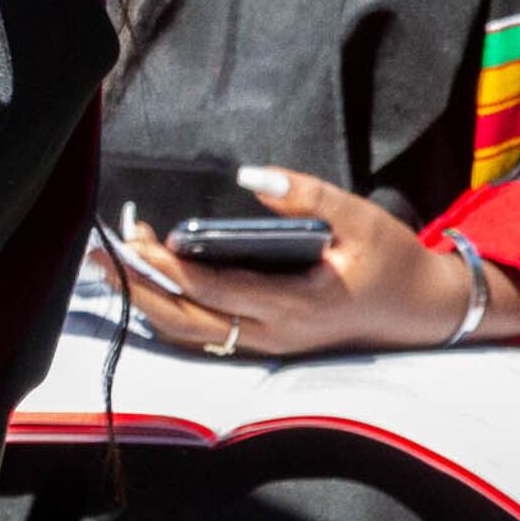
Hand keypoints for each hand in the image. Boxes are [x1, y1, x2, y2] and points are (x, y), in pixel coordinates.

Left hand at [104, 170, 505, 357]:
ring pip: (191, 334)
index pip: (218, 291)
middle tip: (100, 254)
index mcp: (297, 305)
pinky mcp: (264, 341)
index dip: (172, 271)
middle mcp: (274, 333)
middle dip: (139, 289)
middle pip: (189, 322)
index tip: (135, 243)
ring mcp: (267, 343)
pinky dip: (169, 310)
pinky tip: (147, 280)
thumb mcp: (360, 218)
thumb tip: (251, 177)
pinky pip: (205, 334)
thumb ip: (306, 195)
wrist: (420, 310)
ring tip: (116, 259)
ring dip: (149, 300)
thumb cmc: (390, 260)